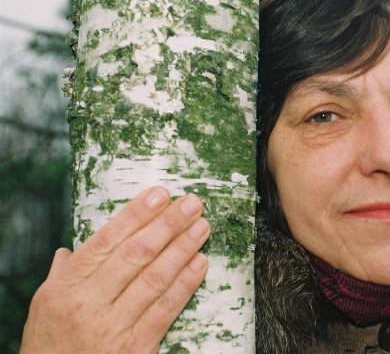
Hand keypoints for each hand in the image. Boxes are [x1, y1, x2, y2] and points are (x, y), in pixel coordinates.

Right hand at [20, 187, 209, 353]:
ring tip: (202, 226)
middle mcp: (89, 303)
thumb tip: (69, 251)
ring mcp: (113, 326)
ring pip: (155, 278)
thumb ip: (63, 275)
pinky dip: (186, 283)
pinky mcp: (136, 348)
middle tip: (192, 203)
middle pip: (136, 254)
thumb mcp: (44, 307)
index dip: (136, 214)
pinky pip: (166, 309)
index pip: (106, 240)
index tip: (160, 194)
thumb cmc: (51, 346)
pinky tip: (200, 262)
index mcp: (66, 287)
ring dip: (182, 248)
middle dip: (168, 224)